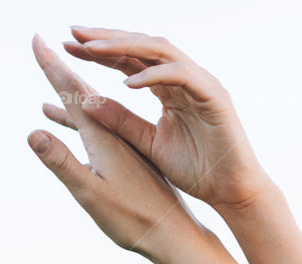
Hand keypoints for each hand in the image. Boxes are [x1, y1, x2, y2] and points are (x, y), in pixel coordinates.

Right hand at [27, 34, 206, 263]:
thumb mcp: (92, 194)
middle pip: (85, 92)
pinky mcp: (130, 160)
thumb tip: (33, 133)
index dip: (53, 65)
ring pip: (94, 113)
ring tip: (49, 90)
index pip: (74, 91)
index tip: (36, 39)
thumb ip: (63, 163)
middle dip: (62, 68)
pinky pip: (104, 130)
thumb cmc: (134, 220)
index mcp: (105, 137)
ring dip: (72, 98)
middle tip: (42, 44)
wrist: (174, 235)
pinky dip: (87, 125)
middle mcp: (116, 135)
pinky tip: (80, 129)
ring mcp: (124, 147)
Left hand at [42, 27, 269, 213]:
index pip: (129, 61)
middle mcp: (183, 78)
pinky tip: (127, 83)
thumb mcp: (150, 144)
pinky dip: (153, 76)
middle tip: (73, 32)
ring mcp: (200, 83)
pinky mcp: (214, 96)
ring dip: (124, 47)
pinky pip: (180, 76)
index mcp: (167, 88)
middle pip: (141, 46)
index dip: (100, 52)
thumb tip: (88, 104)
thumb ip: (123, 123)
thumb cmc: (198, 171)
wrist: (233, 193)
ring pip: (158, 51)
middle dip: (106, 38)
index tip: (68, 47)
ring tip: (92, 50)